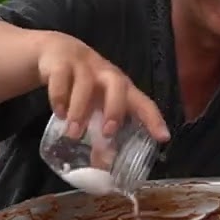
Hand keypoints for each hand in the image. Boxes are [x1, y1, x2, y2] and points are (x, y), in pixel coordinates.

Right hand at [34, 32, 169, 142]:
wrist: (56, 54)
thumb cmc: (83, 86)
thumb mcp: (95, 105)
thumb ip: (100, 130)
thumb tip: (103, 165)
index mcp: (121, 87)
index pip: (143, 102)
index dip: (154, 119)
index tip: (163, 137)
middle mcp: (106, 74)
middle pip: (117, 86)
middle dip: (115, 110)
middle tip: (108, 132)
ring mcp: (83, 66)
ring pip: (85, 84)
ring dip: (80, 110)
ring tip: (73, 133)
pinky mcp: (60, 63)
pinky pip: (60, 79)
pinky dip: (59, 99)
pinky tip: (59, 113)